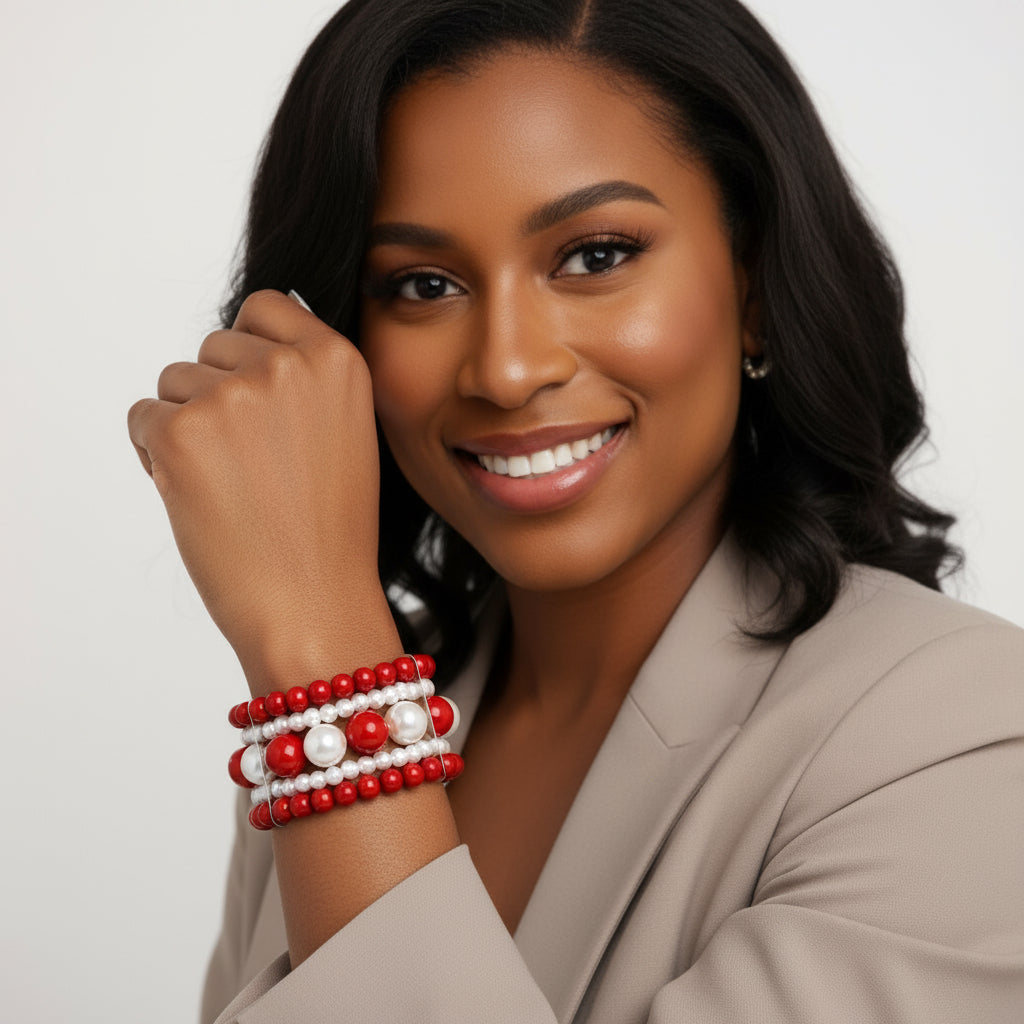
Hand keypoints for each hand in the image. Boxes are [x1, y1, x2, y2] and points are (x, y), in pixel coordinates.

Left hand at [128, 290, 394, 684]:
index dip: (250, 348)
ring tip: (230, 482)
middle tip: (250, 460)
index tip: (257, 393)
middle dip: (218, 391)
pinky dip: (157, 454)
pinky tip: (200, 495)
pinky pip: (142, 417)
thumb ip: (305, 380)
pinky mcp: (181, 432)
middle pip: (213, 344)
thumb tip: (244, 344)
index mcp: (337, 360)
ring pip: (174, 381)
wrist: (314, 603)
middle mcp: (286, 365)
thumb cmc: (330, 531)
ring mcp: (232, 396)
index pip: (264, 306)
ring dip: (187, 423)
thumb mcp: (346, 433)